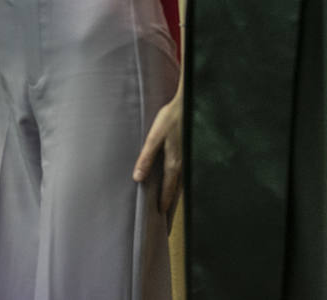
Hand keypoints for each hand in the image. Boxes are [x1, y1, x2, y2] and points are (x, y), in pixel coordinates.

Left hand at [133, 85, 182, 214]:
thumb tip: (138, 177)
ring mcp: (189, 160)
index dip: (164, 204)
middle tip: (167, 222)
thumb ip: (146, 157)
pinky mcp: (189, 153)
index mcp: (175, 163)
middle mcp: (184, 165)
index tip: (160, 217)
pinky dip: (180, 184)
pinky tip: (177, 186)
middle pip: (177, 191)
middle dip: (171, 206)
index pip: (169, 190)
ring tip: (170, 209)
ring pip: (182, 184)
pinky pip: (184, 175)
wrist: (188, 104)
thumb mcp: (154, 137)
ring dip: (176, 196)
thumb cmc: (170, 119)